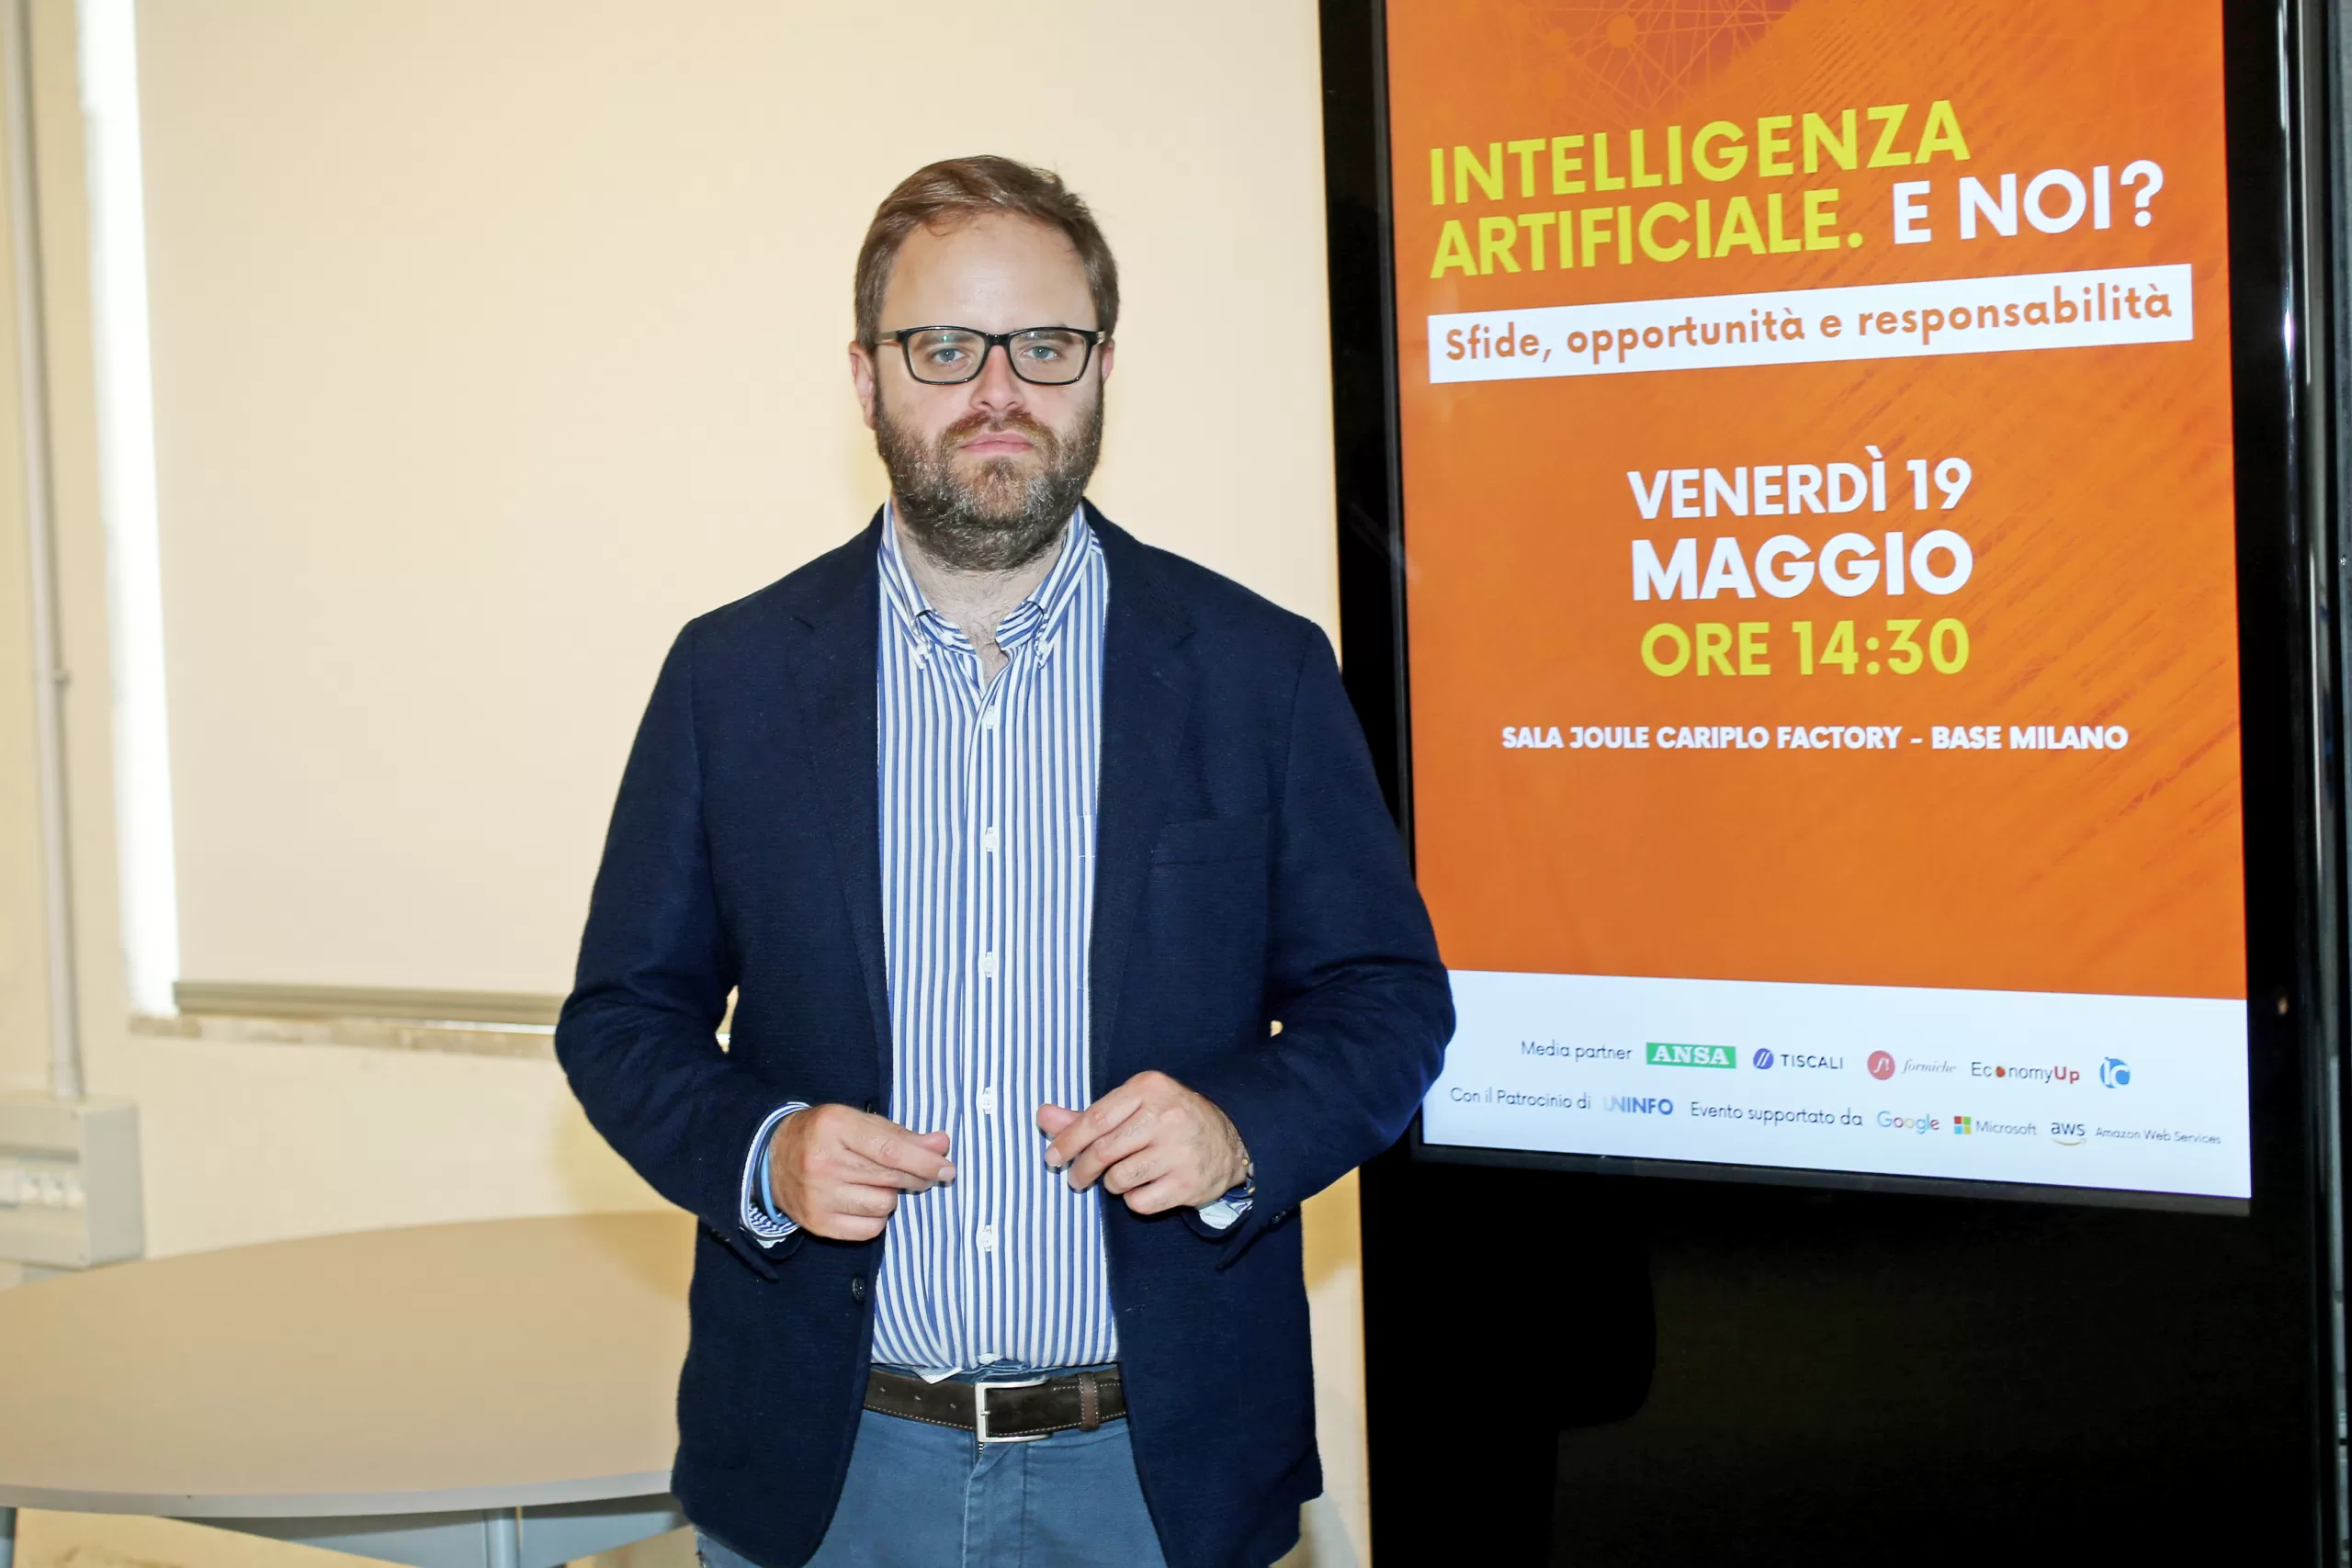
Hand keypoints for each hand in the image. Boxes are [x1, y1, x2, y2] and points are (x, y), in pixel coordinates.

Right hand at [768, 1104, 953, 1241]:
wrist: (771, 1157)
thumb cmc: (825, 1134)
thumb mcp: (859, 1122)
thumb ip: (901, 1134)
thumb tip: (941, 1144)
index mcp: (836, 1127)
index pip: (891, 1150)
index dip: (925, 1160)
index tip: (946, 1167)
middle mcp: (824, 1162)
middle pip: (890, 1178)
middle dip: (917, 1177)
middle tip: (924, 1174)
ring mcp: (818, 1196)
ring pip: (883, 1205)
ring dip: (892, 1195)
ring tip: (880, 1183)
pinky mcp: (817, 1222)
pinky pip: (869, 1229)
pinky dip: (877, 1217)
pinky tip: (866, 1201)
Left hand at [1037, 1071, 1247, 1215]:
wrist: (1230, 1142)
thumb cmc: (1169, 1121)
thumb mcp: (1133, 1107)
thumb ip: (1086, 1115)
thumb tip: (1043, 1116)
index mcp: (1149, 1088)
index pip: (1095, 1119)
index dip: (1067, 1141)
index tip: (1052, 1157)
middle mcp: (1167, 1116)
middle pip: (1103, 1151)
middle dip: (1082, 1169)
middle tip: (1077, 1178)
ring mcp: (1180, 1151)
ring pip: (1118, 1178)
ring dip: (1112, 1183)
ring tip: (1123, 1177)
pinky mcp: (1188, 1183)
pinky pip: (1139, 1202)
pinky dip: (1134, 1200)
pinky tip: (1146, 1188)